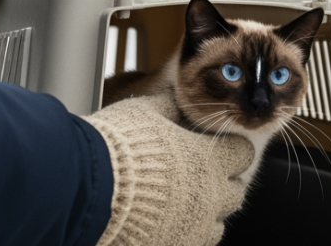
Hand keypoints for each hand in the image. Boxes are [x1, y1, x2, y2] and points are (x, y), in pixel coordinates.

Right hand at [83, 94, 254, 245]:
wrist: (88, 189)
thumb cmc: (117, 147)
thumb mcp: (145, 112)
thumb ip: (169, 107)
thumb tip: (177, 99)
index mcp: (209, 160)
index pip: (242, 153)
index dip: (230, 149)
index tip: (219, 147)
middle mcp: (210, 197)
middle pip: (235, 192)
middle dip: (222, 183)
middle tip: (201, 176)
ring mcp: (194, 228)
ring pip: (217, 224)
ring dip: (207, 213)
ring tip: (185, 204)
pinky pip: (194, 244)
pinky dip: (187, 234)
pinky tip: (170, 223)